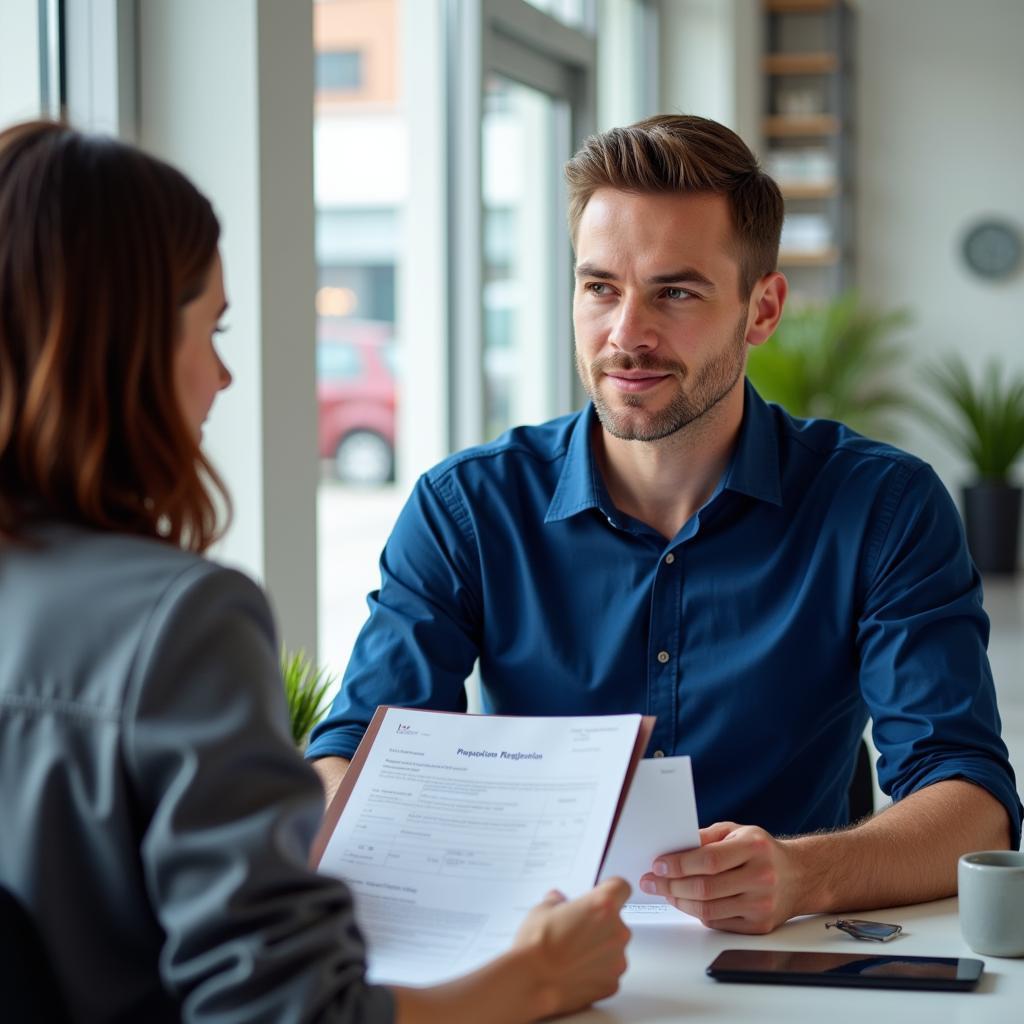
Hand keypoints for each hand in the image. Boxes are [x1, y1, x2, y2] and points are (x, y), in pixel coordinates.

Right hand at [512, 877, 631, 1017]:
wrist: (531, 982)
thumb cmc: (536, 945)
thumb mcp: (542, 909)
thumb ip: (558, 902)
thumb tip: (558, 902)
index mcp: (603, 905)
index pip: (621, 887)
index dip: (610, 891)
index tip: (601, 896)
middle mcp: (617, 931)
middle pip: (616, 921)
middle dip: (599, 924)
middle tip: (575, 930)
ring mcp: (617, 960)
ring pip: (613, 948)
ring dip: (599, 949)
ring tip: (572, 955)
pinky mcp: (612, 984)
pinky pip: (609, 972)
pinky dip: (596, 972)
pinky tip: (575, 972)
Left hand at [638, 822, 799, 933]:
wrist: (800, 876)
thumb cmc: (762, 851)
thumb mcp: (736, 831)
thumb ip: (705, 837)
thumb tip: (672, 848)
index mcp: (754, 848)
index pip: (709, 859)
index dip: (678, 864)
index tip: (658, 864)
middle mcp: (761, 877)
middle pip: (705, 888)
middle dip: (670, 885)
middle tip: (652, 881)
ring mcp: (761, 905)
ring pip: (708, 910)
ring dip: (679, 901)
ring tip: (665, 891)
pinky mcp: (759, 926)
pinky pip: (718, 923)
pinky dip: (697, 913)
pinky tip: (686, 902)